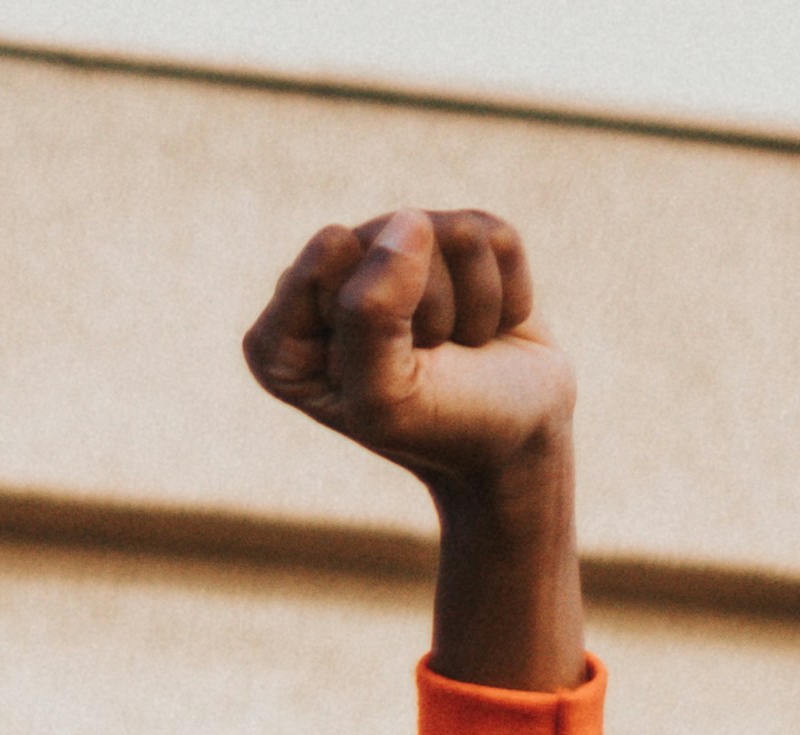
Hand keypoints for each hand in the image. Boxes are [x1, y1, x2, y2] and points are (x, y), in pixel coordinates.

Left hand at [246, 208, 574, 491]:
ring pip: (448, 232)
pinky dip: (505, 292)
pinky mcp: (459, 244)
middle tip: (429, 363)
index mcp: (281, 339)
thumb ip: (369, 314)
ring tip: (460, 350)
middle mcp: (331, 286)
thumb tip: (408, 222)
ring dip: (470, 305)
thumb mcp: (387, 400)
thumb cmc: (440, 431)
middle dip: (425, 310)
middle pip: (388, 239)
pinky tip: (487, 330)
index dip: (372, 314)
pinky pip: (494, 237)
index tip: (385, 371)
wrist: (517, 446)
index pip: (326, 257)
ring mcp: (396, 259)